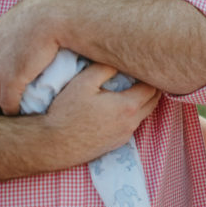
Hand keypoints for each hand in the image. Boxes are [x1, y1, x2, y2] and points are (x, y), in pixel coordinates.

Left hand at [0, 0, 61, 114]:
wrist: (49, 16)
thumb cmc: (39, 17)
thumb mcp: (12, 24)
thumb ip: (6, 35)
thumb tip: (14, 38)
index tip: (5, 90)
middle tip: (10, 104)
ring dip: (3, 108)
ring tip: (16, 111)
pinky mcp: (11, 82)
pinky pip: (9, 105)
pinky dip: (14, 111)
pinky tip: (23, 112)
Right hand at [46, 63, 161, 162]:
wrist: (52, 145)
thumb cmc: (66, 112)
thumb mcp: (84, 82)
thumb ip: (105, 68)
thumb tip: (118, 61)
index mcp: (128, 106)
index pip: (152, 87)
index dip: (150, 74)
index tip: (142, 65)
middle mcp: (131, 123)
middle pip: (153, 101)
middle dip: (151, 86)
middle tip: (140, 74)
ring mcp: (124, 136)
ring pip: (144, 114)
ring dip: (142, 100)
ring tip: (129, 87)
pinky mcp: (116, 144)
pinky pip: (132, 125)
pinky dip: (132, 113)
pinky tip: (116, 106)